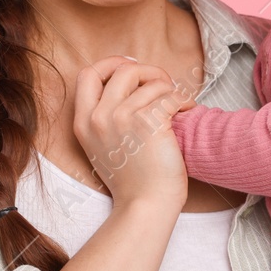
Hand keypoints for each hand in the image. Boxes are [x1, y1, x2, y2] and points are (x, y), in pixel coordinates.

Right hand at [72, 56, 187, 208]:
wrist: (146, 206)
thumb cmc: (134, 179)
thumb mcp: (102, 146)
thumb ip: (106, 115)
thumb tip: (128, 76)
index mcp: (83, 122)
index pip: (88, 74)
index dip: (110, 64)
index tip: (131, 70)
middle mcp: (98, 117)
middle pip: (123, 69)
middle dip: (148, 71)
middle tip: (162, 86)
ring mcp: (122, 119)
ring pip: (152, 82)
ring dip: (170, 89)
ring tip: (177, 107)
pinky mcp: (148, 123)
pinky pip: (171, 95)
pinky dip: (184, 100)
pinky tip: (187, 112)